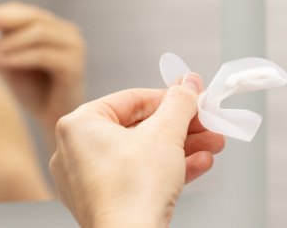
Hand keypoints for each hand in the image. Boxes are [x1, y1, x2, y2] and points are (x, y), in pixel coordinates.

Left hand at [0, 2, 85, 140]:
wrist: (54, 120)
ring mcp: (74, 46)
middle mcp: (66, 32)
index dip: (0, 13)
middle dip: (4, 20)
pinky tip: (0, 63)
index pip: (25, 12)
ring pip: (39, 32)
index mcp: (52, 28)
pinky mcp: (74, 65)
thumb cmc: (34, 93)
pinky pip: (43, 55)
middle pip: (34, 17)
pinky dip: (20, 57)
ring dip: (10, 41)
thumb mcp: (10, 67)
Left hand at [50, 74, 225, 227]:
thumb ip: (180, 102)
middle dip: (181, 127)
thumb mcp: (166, 133)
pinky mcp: (103, 204)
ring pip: (141, 154)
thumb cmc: (133, 191)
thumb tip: (188, 84)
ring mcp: (87, 181)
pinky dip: (165, 169)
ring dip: (180, 148)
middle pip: (138, 127)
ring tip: (211, 145)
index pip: (131, 99)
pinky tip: (198, 165)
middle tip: (206, 122)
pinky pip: (136, 177)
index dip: (168, 97)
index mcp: (78, 125)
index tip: (192, 97)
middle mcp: (75, 151)